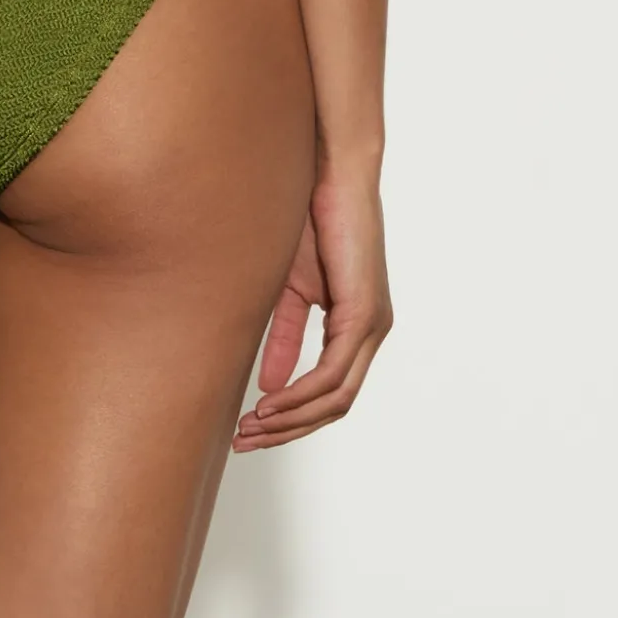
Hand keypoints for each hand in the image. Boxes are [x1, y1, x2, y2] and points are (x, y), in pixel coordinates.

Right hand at [233, 171, 391, 449]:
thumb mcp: (289, 289)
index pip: (329, 392)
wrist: (328, 175)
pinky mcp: (364, 313)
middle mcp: (371, 332)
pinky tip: (270, 402)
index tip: (250, 429)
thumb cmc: (308, 220)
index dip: (291, 418)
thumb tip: (268, 386)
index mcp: (356, 327)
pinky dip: (299, 393)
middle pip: (334, 406)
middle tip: (244, 442)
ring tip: (251, 428)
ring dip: (291, 419)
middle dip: (287, 430)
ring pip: (336, 397)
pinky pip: (333, 372)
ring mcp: (372, 325)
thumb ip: (283, 336)